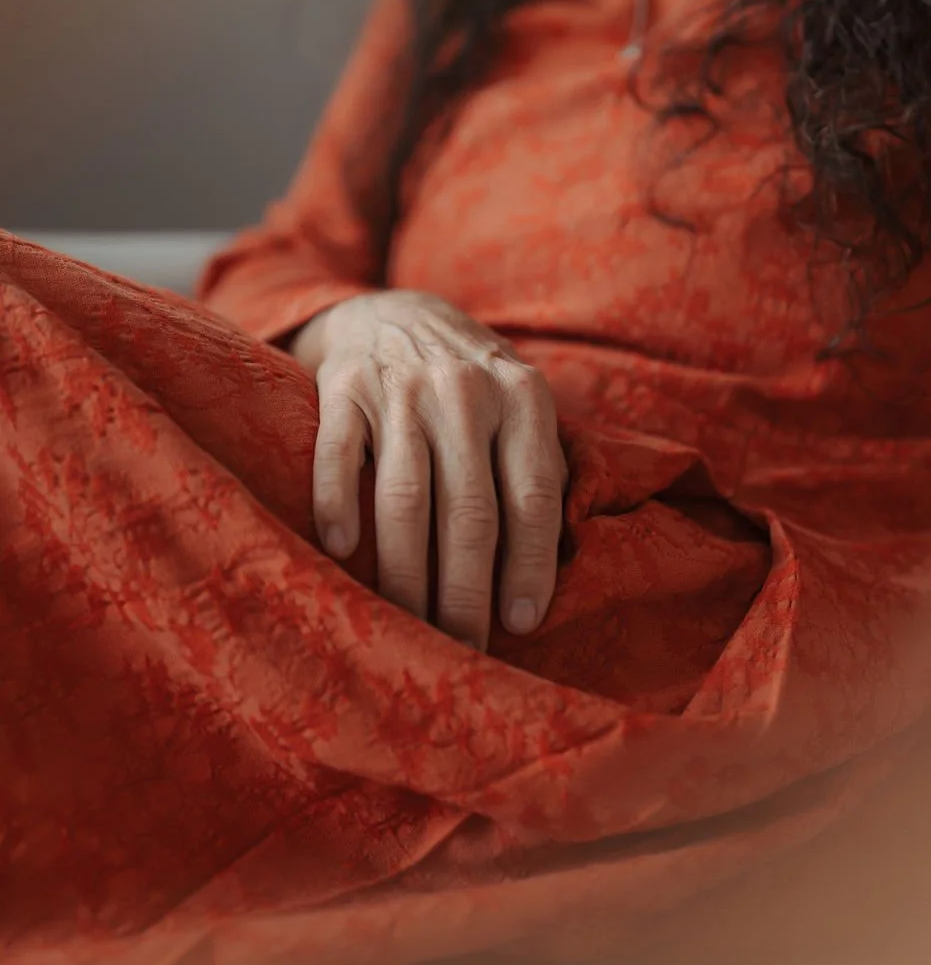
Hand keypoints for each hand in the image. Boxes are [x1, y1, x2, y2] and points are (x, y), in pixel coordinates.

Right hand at [291, 291, 567, 650]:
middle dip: (467, 593)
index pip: (532, 495)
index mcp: (522, 398)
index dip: (530, 565)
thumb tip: (559, 568)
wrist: (395, 313)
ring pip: (405, 498)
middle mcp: (465, 391)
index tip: (523, 624)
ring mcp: (400, 387)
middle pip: (470, 511)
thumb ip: (540, 470)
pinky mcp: (343, 387)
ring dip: (407, 574)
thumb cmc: (472, 386)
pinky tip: (343, 550)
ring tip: (408, 627)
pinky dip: (338, 504)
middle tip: (462, 651)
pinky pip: (338, 455)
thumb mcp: (521, 408)